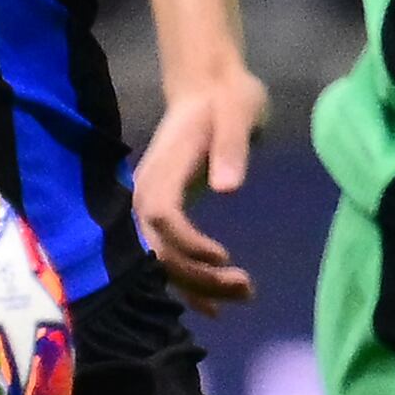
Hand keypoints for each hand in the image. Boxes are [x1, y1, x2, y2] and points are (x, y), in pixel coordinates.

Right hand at [130, 59, 272, 310]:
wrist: (209, 88)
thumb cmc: (227, 98)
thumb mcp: (238, 111)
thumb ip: (232, 146)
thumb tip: (228, 187)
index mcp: (163, 168)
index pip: (162, 216)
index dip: (188, 244)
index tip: (224, 257)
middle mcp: (148, 192)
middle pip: (160, 248)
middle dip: (198, 276)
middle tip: (246, 288)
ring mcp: (153, 205)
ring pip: (164, 259)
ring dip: (199, 285)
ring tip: (244, 294)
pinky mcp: (166, 214)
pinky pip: (169, 256)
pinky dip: (190, 284)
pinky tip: (215, 307)